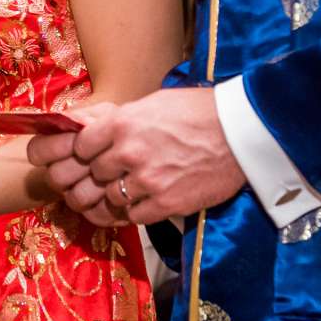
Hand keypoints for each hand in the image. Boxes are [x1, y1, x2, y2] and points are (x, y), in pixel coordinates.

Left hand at [38, 89, 245, 226]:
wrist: (240, 132)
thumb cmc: (199, 112)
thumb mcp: (153, 103)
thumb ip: (122, 119)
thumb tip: (95, 129)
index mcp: (123, 123)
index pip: (80, 146)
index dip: (83, 153)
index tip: (91, 156)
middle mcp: (129, 152)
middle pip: (93, 174)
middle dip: (98, 175)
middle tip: (108, 175)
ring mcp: (147, 180)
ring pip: (110, 198)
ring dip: (115, 196)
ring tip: (127, 190)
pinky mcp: (166, 203)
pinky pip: (133, 216)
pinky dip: (135, 211)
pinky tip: (146, 201)